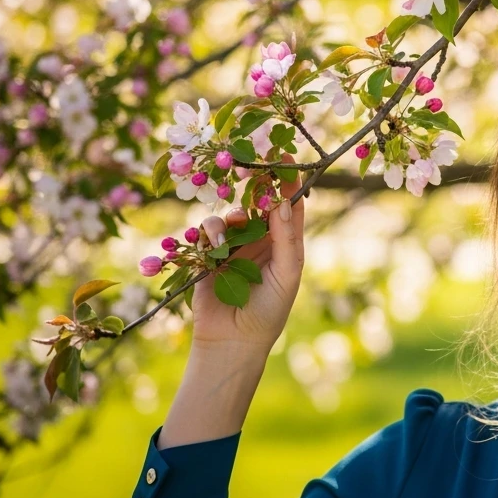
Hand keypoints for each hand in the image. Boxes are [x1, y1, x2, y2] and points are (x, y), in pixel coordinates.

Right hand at [189, 160, 304, 354]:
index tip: (287, 157)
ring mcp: (234, 246)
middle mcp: (260, 239)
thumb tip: (283, 202)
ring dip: (230, 220)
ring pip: (230, 215)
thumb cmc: (269, 310)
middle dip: (254, 184)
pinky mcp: (210, 255)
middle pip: (257, 202)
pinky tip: (215, 249)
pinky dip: (211, 233)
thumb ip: (286, 238)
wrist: (234, 340)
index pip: (288, 204)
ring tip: (227, 244)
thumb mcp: (287, 273)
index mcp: (284, 242)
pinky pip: (207, 231)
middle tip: (249, 168)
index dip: (289, 181)